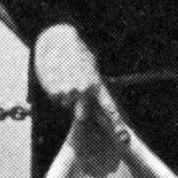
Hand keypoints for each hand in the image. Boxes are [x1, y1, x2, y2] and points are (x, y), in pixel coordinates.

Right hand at [33, 23, 129, 145]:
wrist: (59, 41)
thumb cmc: (78, 54)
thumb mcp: (91, 69)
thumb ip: (94, 88)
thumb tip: (93, 106)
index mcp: (97, 85)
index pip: (109, 107)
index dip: (116, 123)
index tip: (123, 137)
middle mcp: (84, 90)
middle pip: (82, 115)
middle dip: (79, 111)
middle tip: (75, 92)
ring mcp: (68, 92)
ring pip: (67, 105)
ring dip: (66, 96)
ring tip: (66, 78)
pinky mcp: (53, 91)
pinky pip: (56, 100)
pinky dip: (56, 92)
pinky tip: (57, 78)